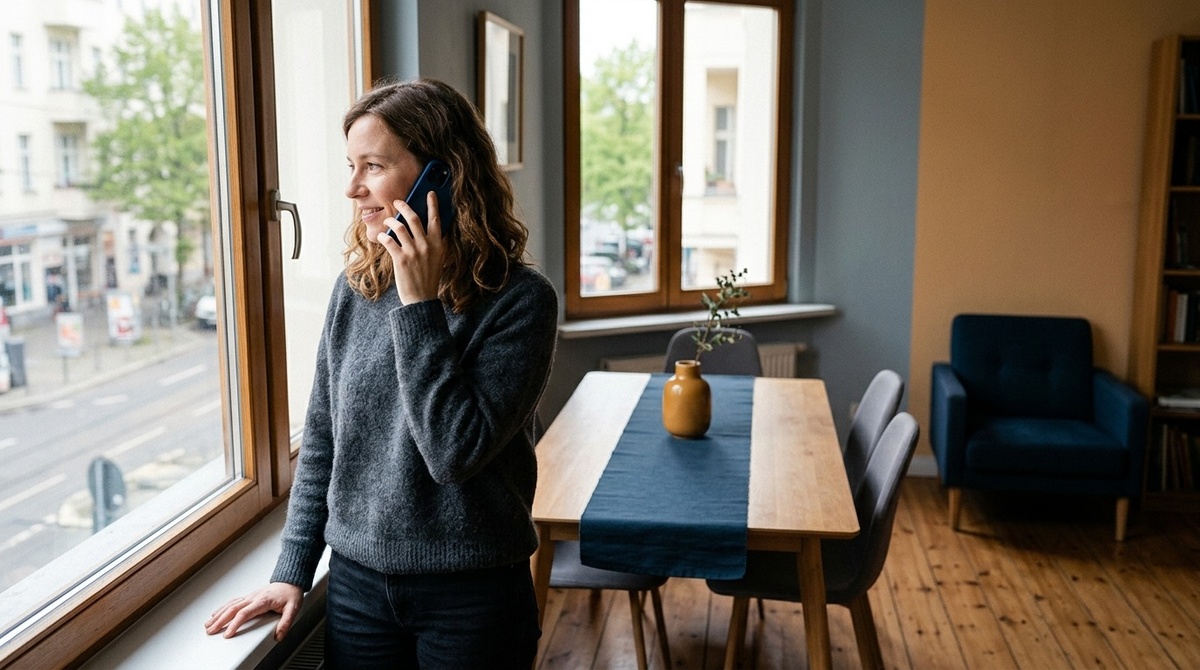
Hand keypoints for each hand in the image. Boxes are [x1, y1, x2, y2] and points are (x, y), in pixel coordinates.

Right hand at [204, 582, 302, 640]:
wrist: (290, 580)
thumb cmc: (291, 593)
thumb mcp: (293, 608)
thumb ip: (285, 622)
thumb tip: (278, 636)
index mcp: (263, 601)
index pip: (245, 613)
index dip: (235, 624)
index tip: (227, 634)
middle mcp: (253, 597)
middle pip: (233, 609)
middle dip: (220, 621)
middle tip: (210, 631)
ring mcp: (250, 596)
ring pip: (230, 605)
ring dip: (218, 615)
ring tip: (208, 624)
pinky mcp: (249, 597)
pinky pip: (233, 602)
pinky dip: (222, 608)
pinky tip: (216, 613)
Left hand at [378, 190, 445, 304]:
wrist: (421, 299)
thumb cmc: (428, 278)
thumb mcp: (438, 259)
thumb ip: (435, 243)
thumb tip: (428, 228)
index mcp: (439, 245)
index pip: (436, 219)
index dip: (432, 204)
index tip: (429, 193)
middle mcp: (427, 246)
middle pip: (414, 218)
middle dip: (404, 207)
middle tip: (398, 202)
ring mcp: (414, 252)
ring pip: (400, 227)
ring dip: (391, 221)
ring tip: (388, 220)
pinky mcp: (401, 260)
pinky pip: (389, 241)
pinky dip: (383, 236)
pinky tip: (381, 236)